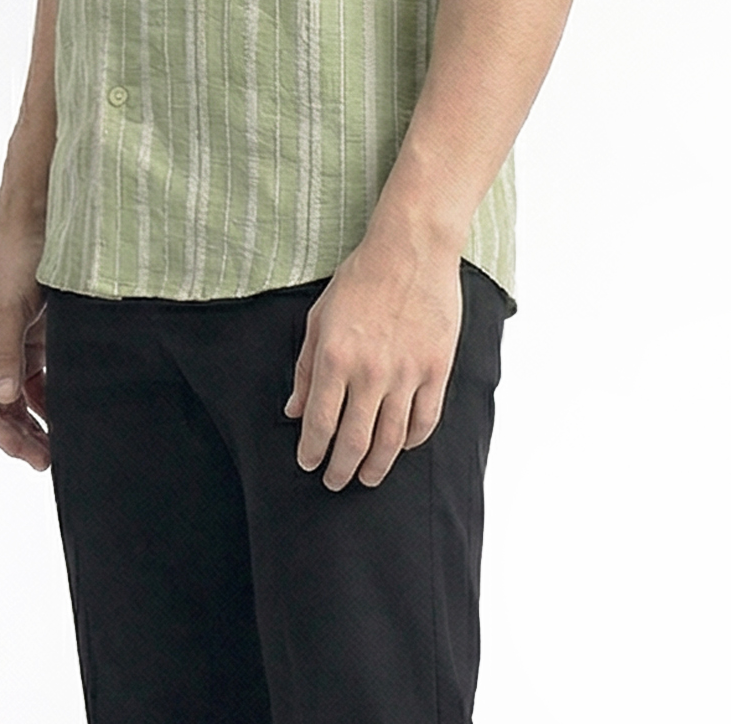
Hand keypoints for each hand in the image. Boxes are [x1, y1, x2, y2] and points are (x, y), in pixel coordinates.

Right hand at [0, 236, 50, 469]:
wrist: (38, 225)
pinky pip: (35, 383)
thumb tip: (4, 399)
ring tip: (54, 449)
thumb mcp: (10, 308)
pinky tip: (61, 419)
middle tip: (44, 459)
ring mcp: (7, 348)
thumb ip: (8, 354)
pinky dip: (46, 402)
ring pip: (15, 401)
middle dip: (16, 435)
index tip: (22, 450)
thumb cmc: (15, 260)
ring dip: (31, 424)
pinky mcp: (31, 342)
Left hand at [284, 232, 462, 489]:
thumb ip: (306, 368)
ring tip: (366, 476)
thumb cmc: (360, 278)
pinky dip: (412, 441)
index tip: (308, 462)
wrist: (411, 250)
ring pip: (391, 439)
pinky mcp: (436, 370)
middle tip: (334, 481)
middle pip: (354, 441)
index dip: (312, 450)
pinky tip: (402, 446)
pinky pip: (425, 420)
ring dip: (376, 466)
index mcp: (335, 357)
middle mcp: (370, 372)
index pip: (319, 423)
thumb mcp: (319, 317)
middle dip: (341, 469)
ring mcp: (407, 374)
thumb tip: (294, 410)